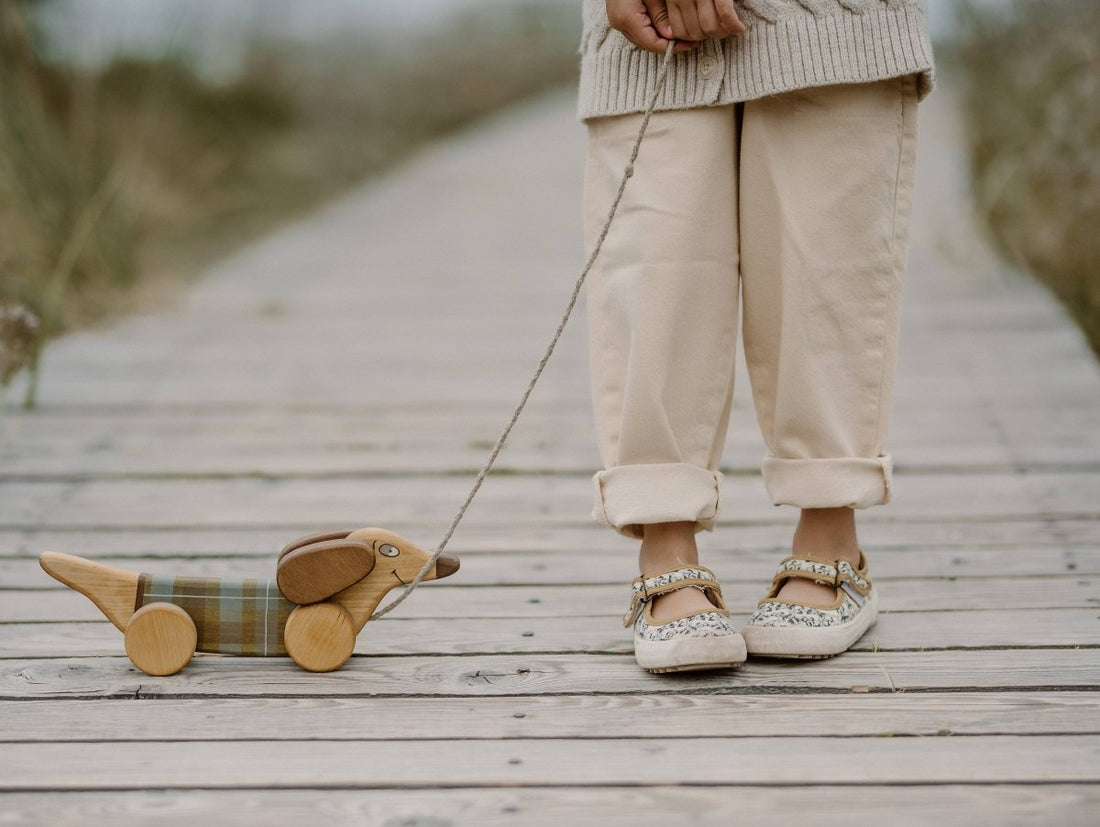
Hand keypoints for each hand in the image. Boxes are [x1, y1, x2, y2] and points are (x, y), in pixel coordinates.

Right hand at [605, 0, 744, 53]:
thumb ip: (661, 14)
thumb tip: (671, 35)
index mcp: (627, 18)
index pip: (653, 44)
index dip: (674, 47)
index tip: (691, 44)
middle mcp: (620, 24)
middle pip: (648, 45)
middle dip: (669, 45)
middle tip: (690, 41)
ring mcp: (617, 21)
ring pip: (643, 40)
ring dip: (662, 40)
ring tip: (681, 35)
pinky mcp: (619, 17)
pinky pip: (638, 31)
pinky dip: (652, 32)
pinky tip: (666, 28)